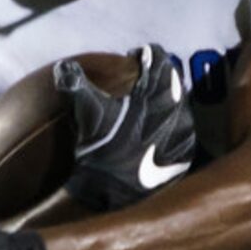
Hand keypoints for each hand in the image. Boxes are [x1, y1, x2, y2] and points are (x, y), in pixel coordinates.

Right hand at [60, 44, 197, 211]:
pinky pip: (184, 129)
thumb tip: (64, 66)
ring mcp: (184, 132)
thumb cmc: (98, 150)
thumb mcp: (86, 113)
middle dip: (157, 77)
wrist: (112, 194)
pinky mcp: (186, 153)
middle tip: (140, 82)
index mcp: (155, 92)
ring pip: (180, 104)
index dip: (145, 54)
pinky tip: (157, 132)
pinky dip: (172, 125)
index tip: (134, 58)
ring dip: (166, 100)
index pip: (158, 59)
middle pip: (172, 80)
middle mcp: (176, 109)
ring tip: (148, 107)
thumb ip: (75, 83)